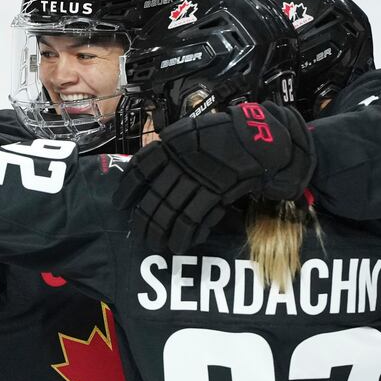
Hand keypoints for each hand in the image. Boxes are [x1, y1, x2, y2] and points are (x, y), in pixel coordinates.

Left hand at [123, 101, 313, 253]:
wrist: (260, 139)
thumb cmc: (226, 137)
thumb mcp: (192, 134)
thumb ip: (172, 152)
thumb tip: (152, 175)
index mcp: (171, 144)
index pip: (140, 168)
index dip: (127, 189)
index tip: (120, 204)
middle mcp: (180, 161)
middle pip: (153, 196)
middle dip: (144, 219)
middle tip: (139, 234)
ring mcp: (197, 178)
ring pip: (170, 210)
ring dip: (160, 231)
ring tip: (155, 245)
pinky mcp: (214, 192)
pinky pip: (192, 217)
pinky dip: (183, 234)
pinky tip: (178, 245)